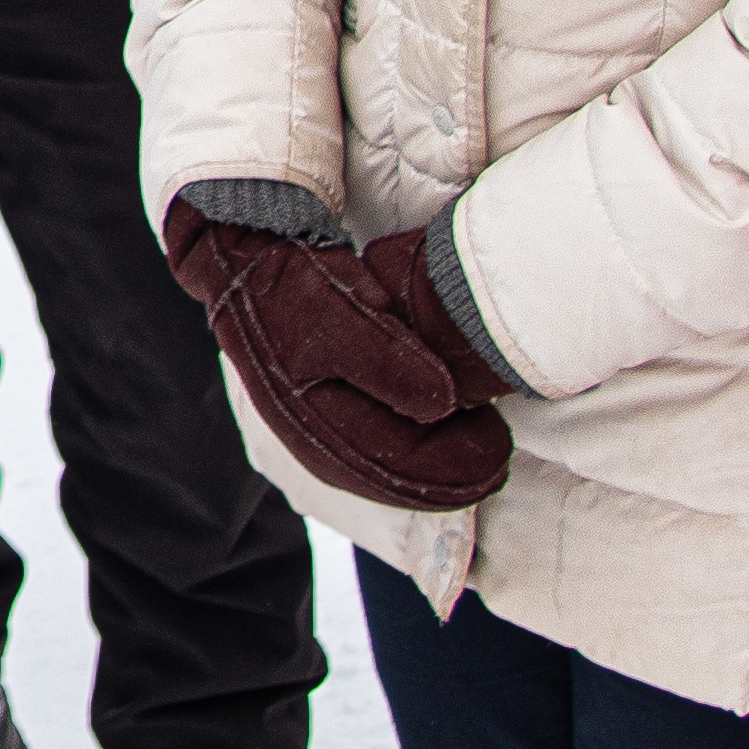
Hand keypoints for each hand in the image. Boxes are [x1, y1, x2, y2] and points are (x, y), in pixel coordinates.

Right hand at [164, 200, 512, 514]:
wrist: (249, 267)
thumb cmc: (293, 288)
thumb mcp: (341, 315)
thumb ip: (388, 360)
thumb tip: (442, 404)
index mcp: (317, 428)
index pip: (394, 473)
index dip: (451, 470)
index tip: (497, 457)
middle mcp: (318, 442)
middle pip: (394, 480)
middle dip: (450, 476)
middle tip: (499, 459)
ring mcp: (322, 430)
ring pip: (389, 468)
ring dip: (437, 464)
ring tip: (484, 449)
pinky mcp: (331, 413)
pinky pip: (381, 447)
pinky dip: (418, 447)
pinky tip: (447, 430)